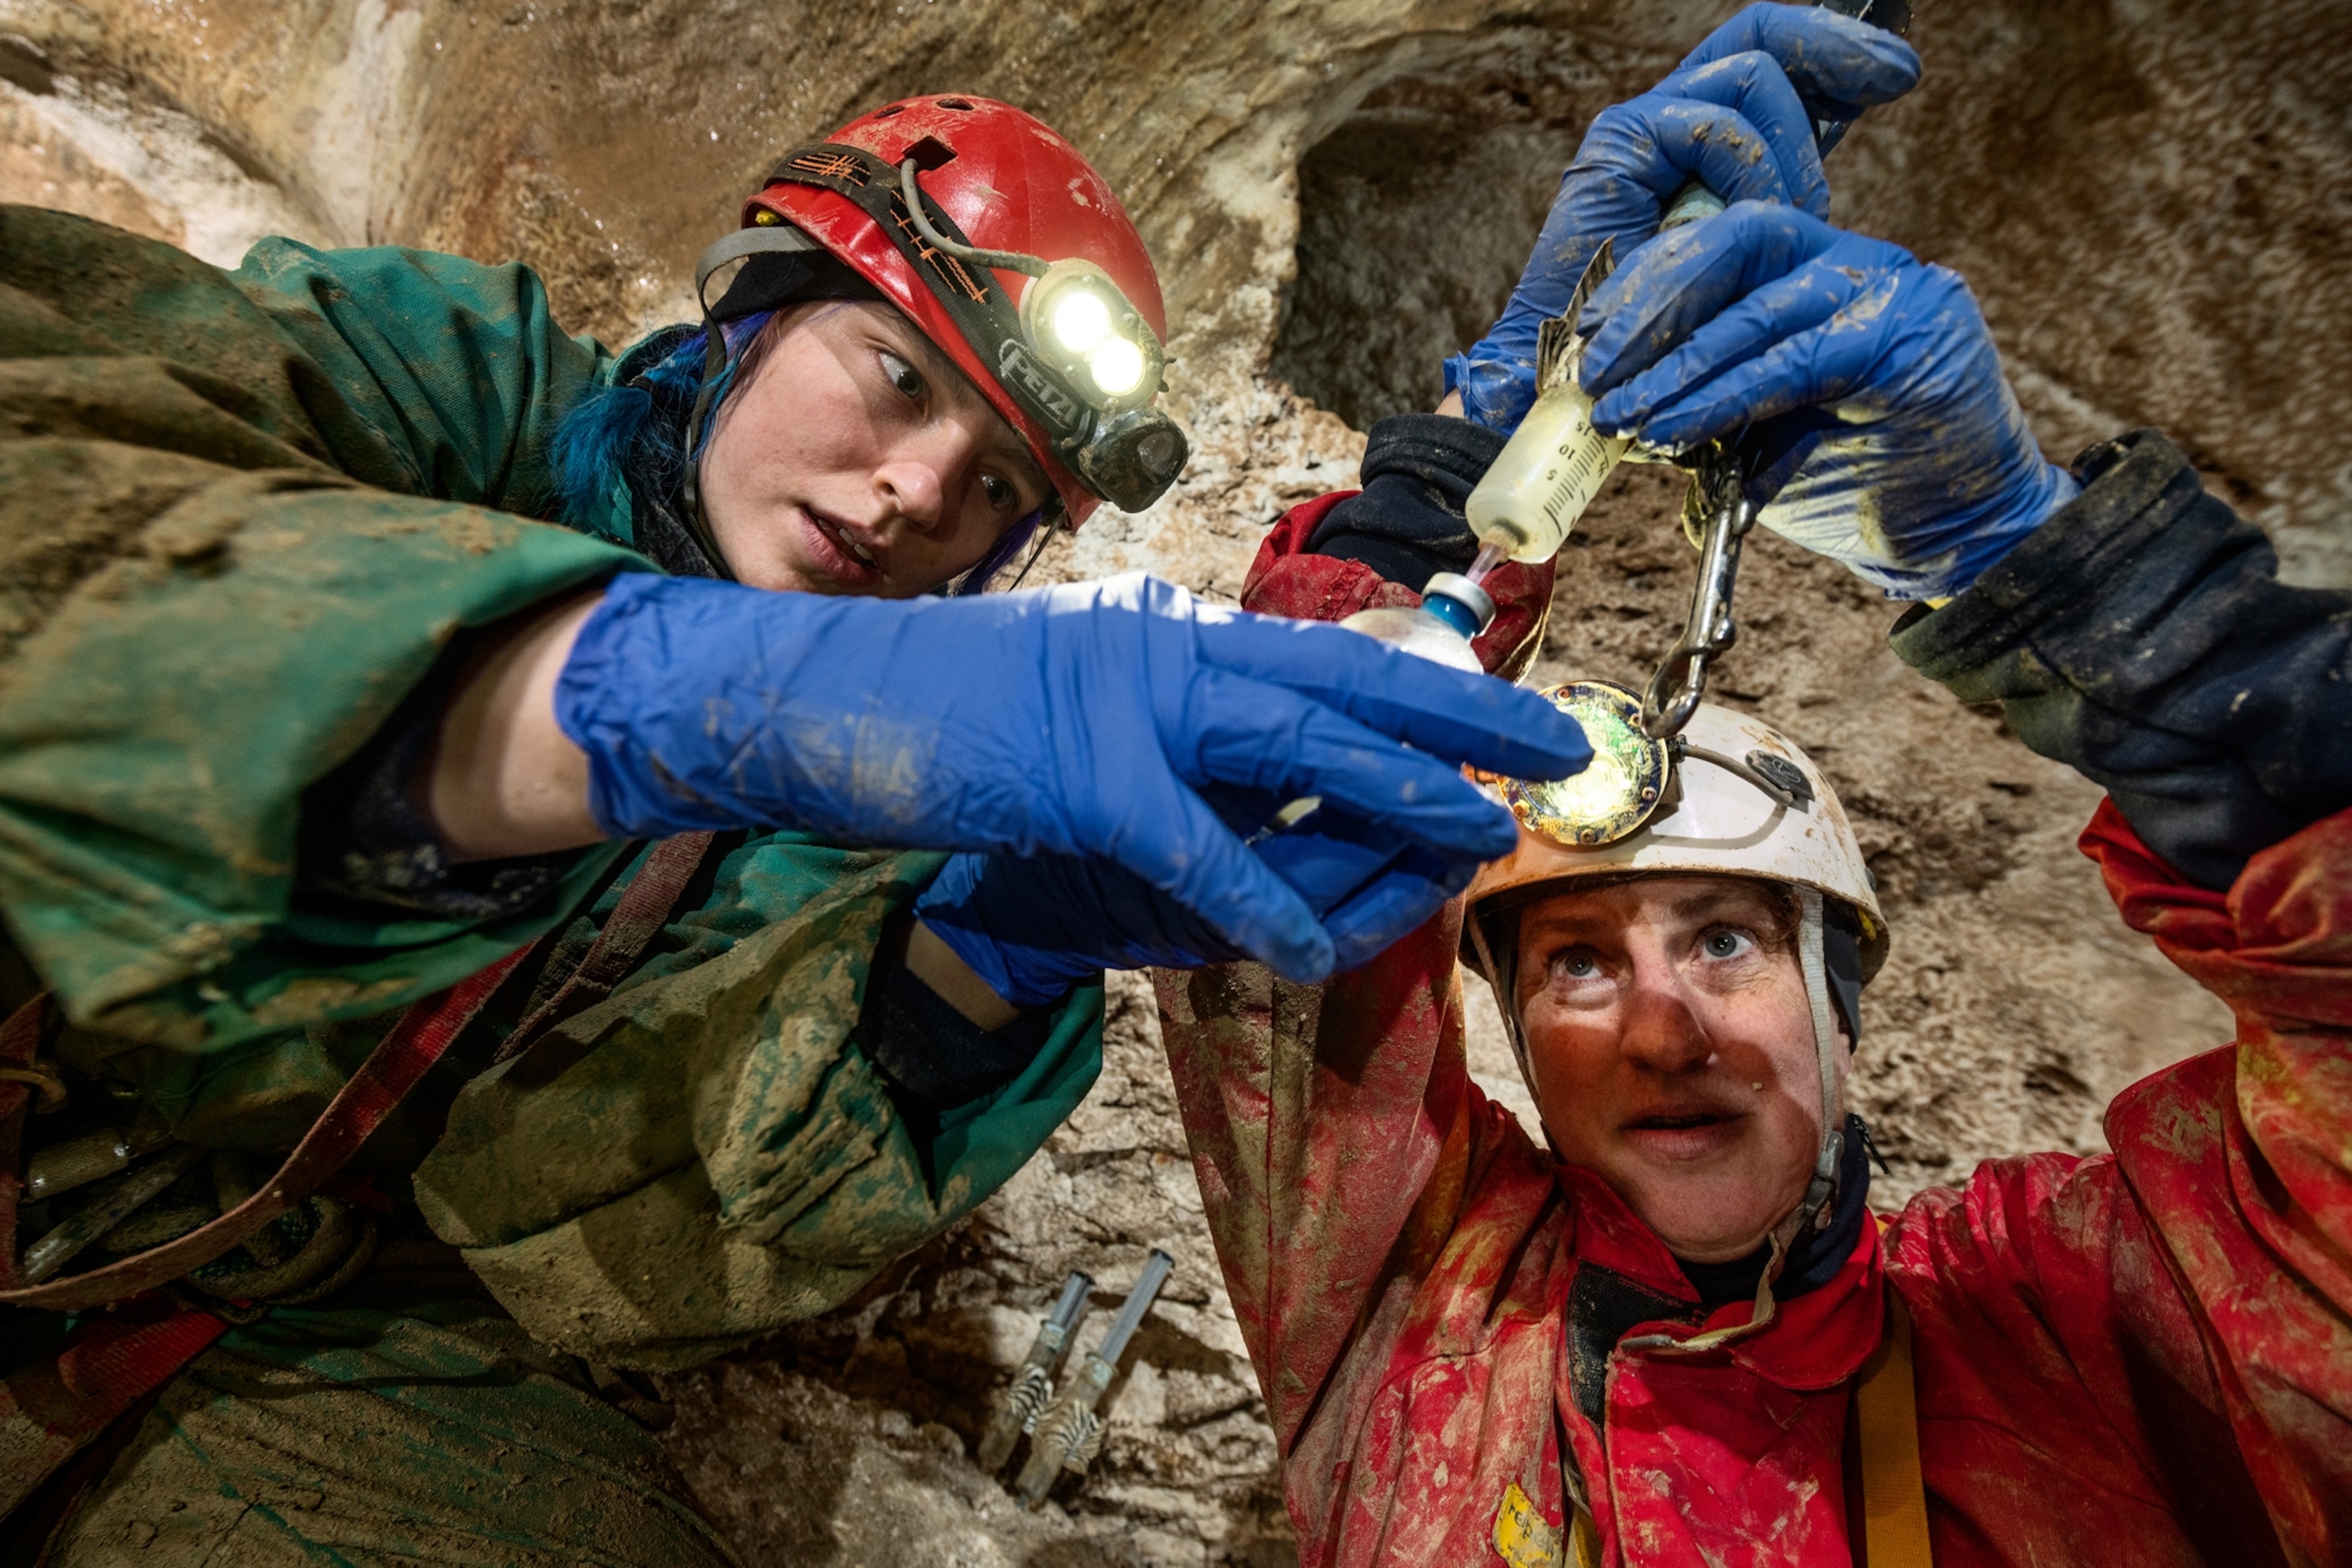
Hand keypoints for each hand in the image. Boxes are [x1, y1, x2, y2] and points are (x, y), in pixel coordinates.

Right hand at [555, 571, 1590, 981]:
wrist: (828, 699)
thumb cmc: (955, 713)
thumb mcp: (1088, 706)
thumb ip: (1180, 734)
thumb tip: (1265, 782)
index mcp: (1174, 636)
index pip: (1326, 653)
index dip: (1426, 682)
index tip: (1506, 710)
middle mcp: (1168, 648)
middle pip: (1346, 677)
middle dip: (1462, 717)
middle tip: (1561, 747)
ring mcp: (1127, 704)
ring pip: (1297, 742)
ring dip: (1400, 790)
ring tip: (1483, 830)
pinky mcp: (1081, 773)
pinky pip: (1196, 847)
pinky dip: (1259, 896)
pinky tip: (1316, 945)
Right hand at [1445, 2, 1919, 432]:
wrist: (1579, 396)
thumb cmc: (1664, 357)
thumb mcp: (1749, 277)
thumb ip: (1776, 227)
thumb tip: (1826, 203)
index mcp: (1701, 151)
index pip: (1772, 62)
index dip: (1834, 49)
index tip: (1901, 74)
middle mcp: (1667, 125)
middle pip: (1762, 35)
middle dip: (1837, 46)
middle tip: (1897, 76)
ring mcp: (1640, 130)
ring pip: (1751, 73)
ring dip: (1791, 147)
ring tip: (1798, 215)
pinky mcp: (1619, 145)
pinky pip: (1714, 124)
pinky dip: (1748, 170)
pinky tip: (1753, 221)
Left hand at [1578, 203, 2078, 599]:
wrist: (1954, 536)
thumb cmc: (1847, 481)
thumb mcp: (1751, 429)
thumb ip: (1697, 395)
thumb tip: (1608, 394)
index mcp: (1812, 269)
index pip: (1719, 242)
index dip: (1647, 281)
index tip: (1586, 336)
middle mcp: (1855, 262)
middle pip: (1737, 242)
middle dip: (1652, 305)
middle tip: (1594, 369)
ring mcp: (1893, 289)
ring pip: (1760, 307)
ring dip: (1677, 364)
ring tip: (1621, 412)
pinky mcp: (1915, 335)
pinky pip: (1796, 360)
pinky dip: (1723, 396)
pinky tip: (1673, 427)